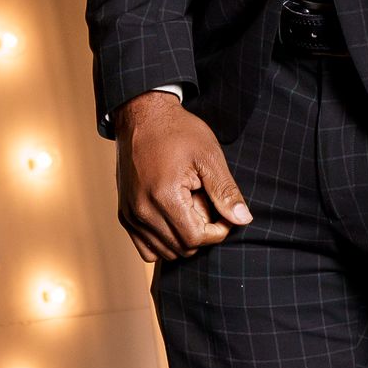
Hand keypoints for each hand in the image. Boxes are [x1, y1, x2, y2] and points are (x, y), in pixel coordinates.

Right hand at [115, 94, 253, 261]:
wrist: (142, 115)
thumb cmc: (177, 131)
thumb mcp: (209, 156)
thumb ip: (225, 191)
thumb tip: (243, 220)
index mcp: (164, 196)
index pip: (196, 238)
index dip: (217, 231)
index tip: (223, 212)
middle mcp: (142, 210)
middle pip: (182, 248)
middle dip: (201, 232)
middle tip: (204, 203)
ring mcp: (130, 214)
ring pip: (164, 252)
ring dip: (182, 237)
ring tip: (189, 207)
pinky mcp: (124, 215)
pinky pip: (145, 249)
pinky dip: (163, 242)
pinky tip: (174, 219)